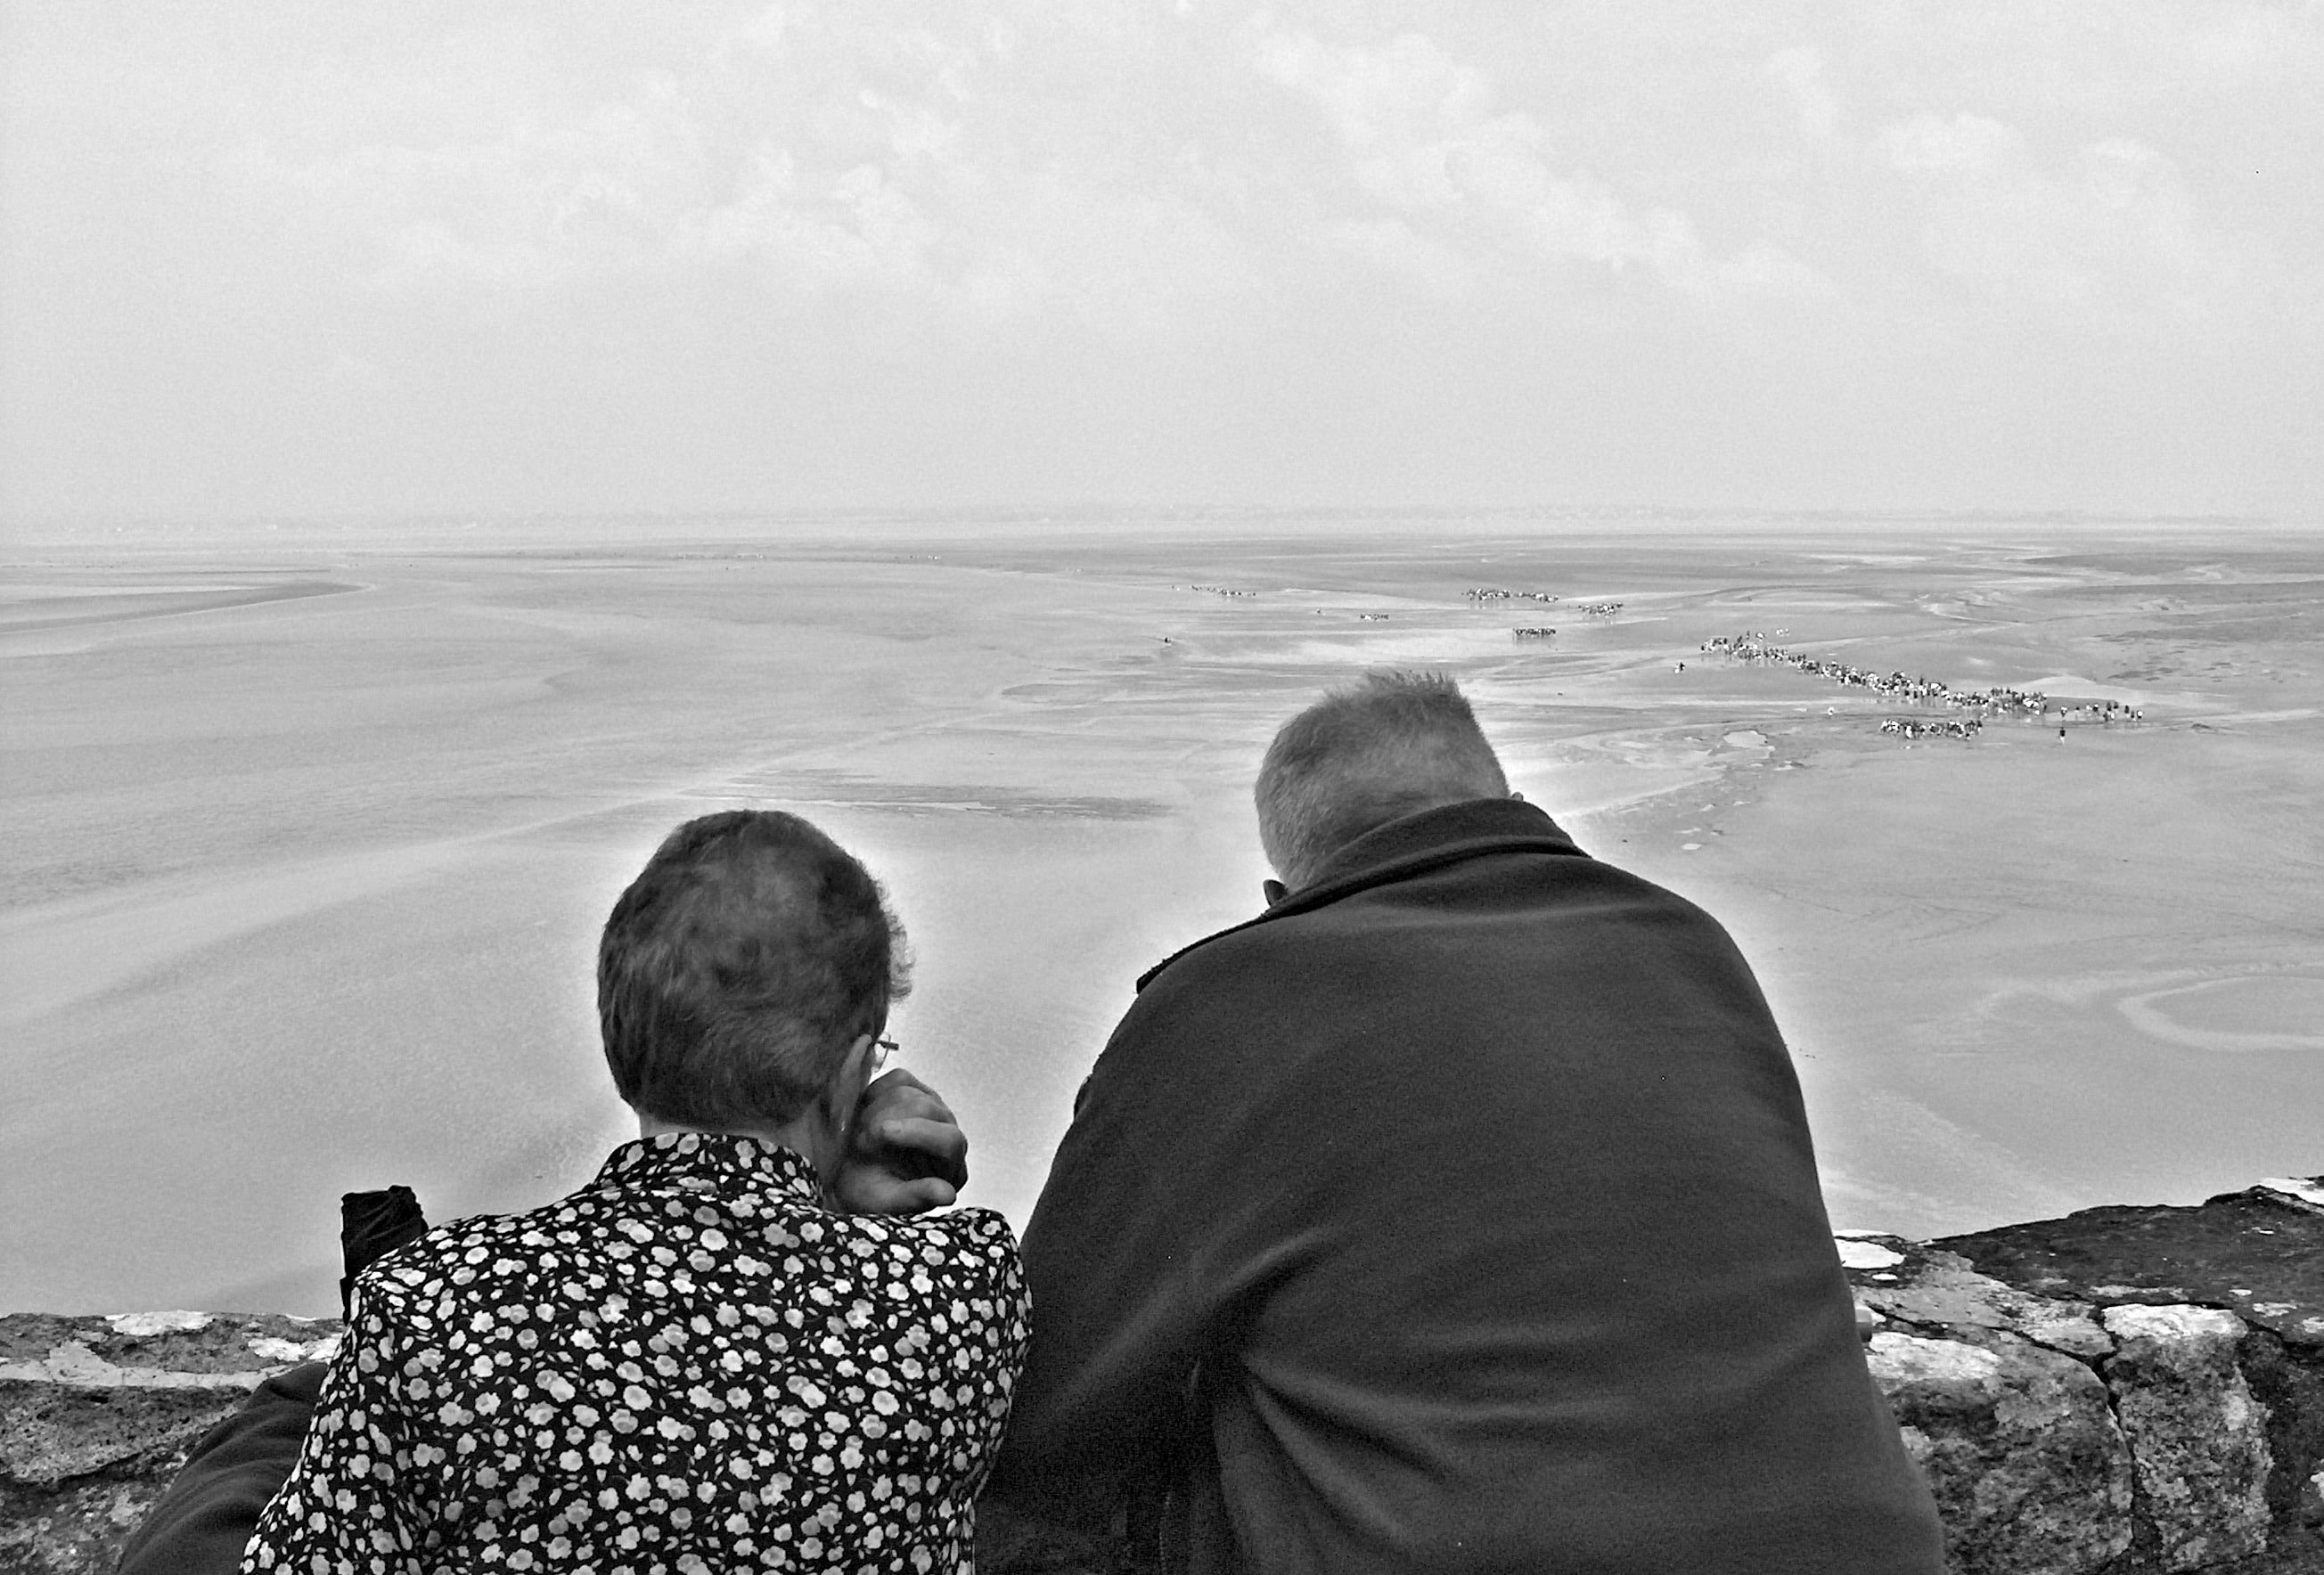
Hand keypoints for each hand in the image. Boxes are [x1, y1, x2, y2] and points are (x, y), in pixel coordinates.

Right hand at [829, 1069, 968, 1215]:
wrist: (844, 1177)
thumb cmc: (866, 1192)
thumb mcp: (885, 1202)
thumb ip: (916, 1198)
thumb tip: (947, 1195)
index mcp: (950, 1168)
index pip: (950, 1141)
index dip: (917, 1134)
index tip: (881, 1133)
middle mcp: (948, 1133)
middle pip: (927, 1109)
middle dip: (885, 1122)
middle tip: (860, 1143)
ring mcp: (933, 1108)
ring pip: (909, 1091)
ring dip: (875, 1111)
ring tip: (859, 1135)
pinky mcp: (915, 1090)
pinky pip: (898, 1078)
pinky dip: (875, 1093)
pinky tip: (863, 1113)